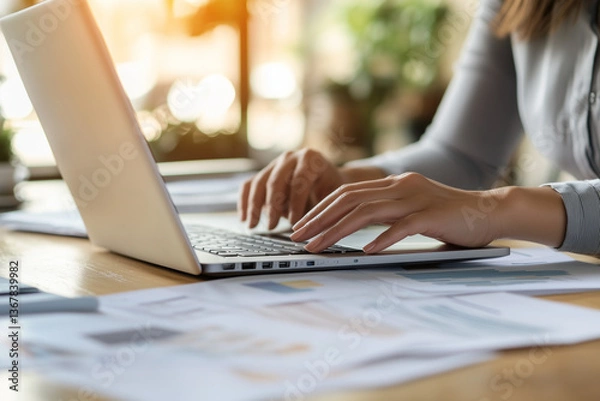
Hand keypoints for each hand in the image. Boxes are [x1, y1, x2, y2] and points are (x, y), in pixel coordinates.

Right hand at [238, 149, 344, 228]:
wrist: (328, 179)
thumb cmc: (330, 189)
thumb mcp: (331, 196)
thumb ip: (318, 207)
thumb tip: (305, 226)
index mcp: (311, 158)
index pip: (299, 180)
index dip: (296, 203)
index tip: (294, 223)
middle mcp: (291, 157)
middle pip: (276, 181)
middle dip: (273, 206)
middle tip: (272, 226)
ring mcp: (275, 163)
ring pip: (259, 183)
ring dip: (254, 206)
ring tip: (253, 225)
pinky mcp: (264, 172)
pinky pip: (249, 185)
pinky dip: (244, 202)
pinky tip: (243, 218)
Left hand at [290, 172, 566, 253]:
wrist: (490, 211)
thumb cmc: (448, 217)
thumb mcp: (411, 209)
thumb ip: (386, 214)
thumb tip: (355, 232)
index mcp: (393, 184)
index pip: (348, 192)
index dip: (321, 208)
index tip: (303, 225)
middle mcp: (400, 186)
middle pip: (349, 199)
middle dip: (319, 218)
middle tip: (297, 236)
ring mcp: (416, 199)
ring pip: (367, 212)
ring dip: (337, 230)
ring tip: (317, 246)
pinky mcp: (432, 215)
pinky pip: (402, 227)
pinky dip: (382, 239)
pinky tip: (366, 251)